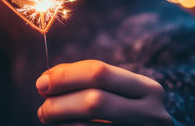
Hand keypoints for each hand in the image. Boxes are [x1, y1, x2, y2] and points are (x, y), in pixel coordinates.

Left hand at [36, 60, 172, 124]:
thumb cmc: (126, 113)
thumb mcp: (117, 93)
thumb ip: (85, 81)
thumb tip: (46, 80)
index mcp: (148, 89)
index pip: (98, 72)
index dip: (65, 76)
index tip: (42, 82)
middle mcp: (152, 114)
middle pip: (94, 101)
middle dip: (59, 103)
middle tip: (43, 108)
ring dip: (60, 122)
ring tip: (48, 119)